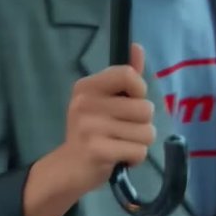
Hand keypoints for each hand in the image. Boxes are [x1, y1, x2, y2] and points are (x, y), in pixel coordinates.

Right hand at [61, 43, 156, 195]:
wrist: (68, 168)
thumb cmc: (90, 132)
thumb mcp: (103, 101)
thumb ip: (123, 77)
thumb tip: (137, 47)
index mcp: (86, 87)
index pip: (128, 75)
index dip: (139, 91)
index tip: (128, 102)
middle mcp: (85, 103)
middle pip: (145, 108)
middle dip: (141, 124)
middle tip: (120, 131)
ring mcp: (89, 126)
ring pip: (146, 132)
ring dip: (139, 143)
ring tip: (119, 144)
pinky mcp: (97, 150)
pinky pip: (139, 151)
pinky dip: (134, 158)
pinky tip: (118, 157)